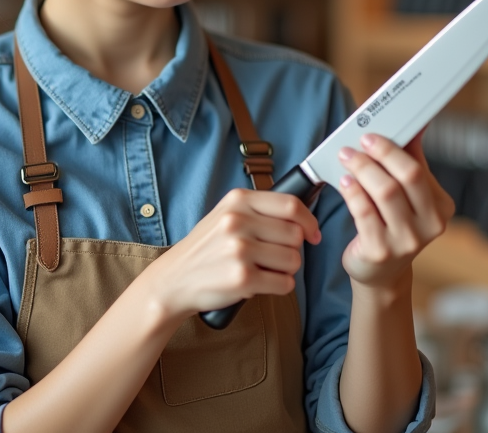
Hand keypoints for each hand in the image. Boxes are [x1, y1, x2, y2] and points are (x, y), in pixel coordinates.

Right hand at [139, 188, 321, 323]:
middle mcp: (238, 221)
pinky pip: (284, 283)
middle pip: (296, 235)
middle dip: (292, 250)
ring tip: (262, 269)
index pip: (291, 205)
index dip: (309, 221)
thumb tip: (303, 220)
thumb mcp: (226, 215)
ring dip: (285, 270)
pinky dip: (279, 286)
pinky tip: (260, 283)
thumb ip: (260, 211)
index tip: (313, 234)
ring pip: (293, 261)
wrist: (174, 279)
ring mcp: (240, 250)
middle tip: (273, 256)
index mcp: (237, 201)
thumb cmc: (206, 248)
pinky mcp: (242, 278)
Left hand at [336, 132, 454, 290]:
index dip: (393, 148)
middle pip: (407, 177)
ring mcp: (406, 241)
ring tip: (347, 158)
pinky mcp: (381, 251)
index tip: (373, 134)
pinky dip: (353, 193)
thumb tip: (414, 125)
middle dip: (380, 154)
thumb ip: (412, 161)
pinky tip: (345, 182)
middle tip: (360, 142)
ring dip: (363, 169)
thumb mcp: (409, 196)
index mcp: (441, 207)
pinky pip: (365, 213)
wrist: (381, 273)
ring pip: (385, 193)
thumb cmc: (393, 226)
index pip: (418, 169)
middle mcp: (430, 225)